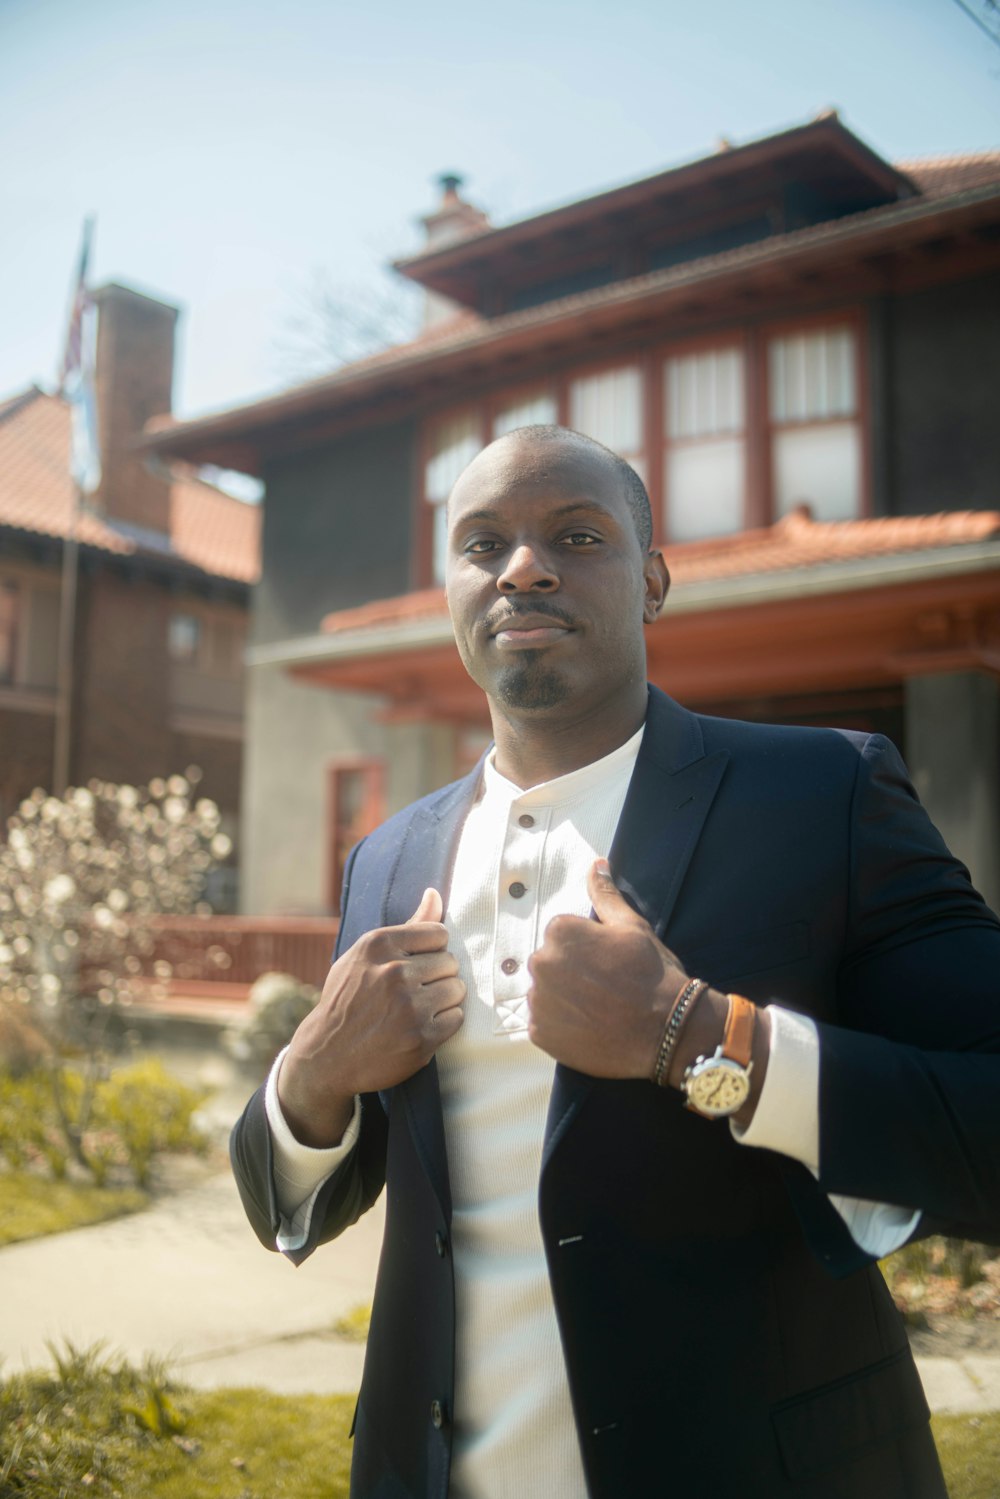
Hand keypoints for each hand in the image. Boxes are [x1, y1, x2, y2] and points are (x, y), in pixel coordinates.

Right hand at [278, 888, 465, 1145]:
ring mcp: (409, 1007)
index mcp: (378, 945)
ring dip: (444, 1000)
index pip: (439, 933)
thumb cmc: (348, 999)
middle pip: (451, 962)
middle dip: (438, 976)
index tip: (417, 965)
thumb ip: (406, 926)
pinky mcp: (421, 1038)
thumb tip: (435, 893)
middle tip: (416, 991)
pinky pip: (456, 1019)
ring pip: (457, 990)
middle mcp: (394, 972)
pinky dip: (444, 1024)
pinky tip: (421, 1027)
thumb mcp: (364, 957)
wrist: (326, 1056)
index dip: (432, 951)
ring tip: (420, 1009)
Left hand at [526, 859, 693, 1078]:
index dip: (588, 949)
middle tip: (606, 987)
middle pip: (551, 963)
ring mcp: (539, 1000)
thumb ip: (606, 895)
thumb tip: (596, 865)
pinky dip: (562, 1026)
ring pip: (546, 992)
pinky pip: (545, 1023)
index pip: (563, 935)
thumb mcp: (632, 926)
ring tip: (599, 1009)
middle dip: (572, 972)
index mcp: (560, 932)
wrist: (667, 1030)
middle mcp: (541, 963)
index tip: (609, 964)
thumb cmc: (652, 974)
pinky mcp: (541, 1033)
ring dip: (565, 998)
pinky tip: (590, 1026)